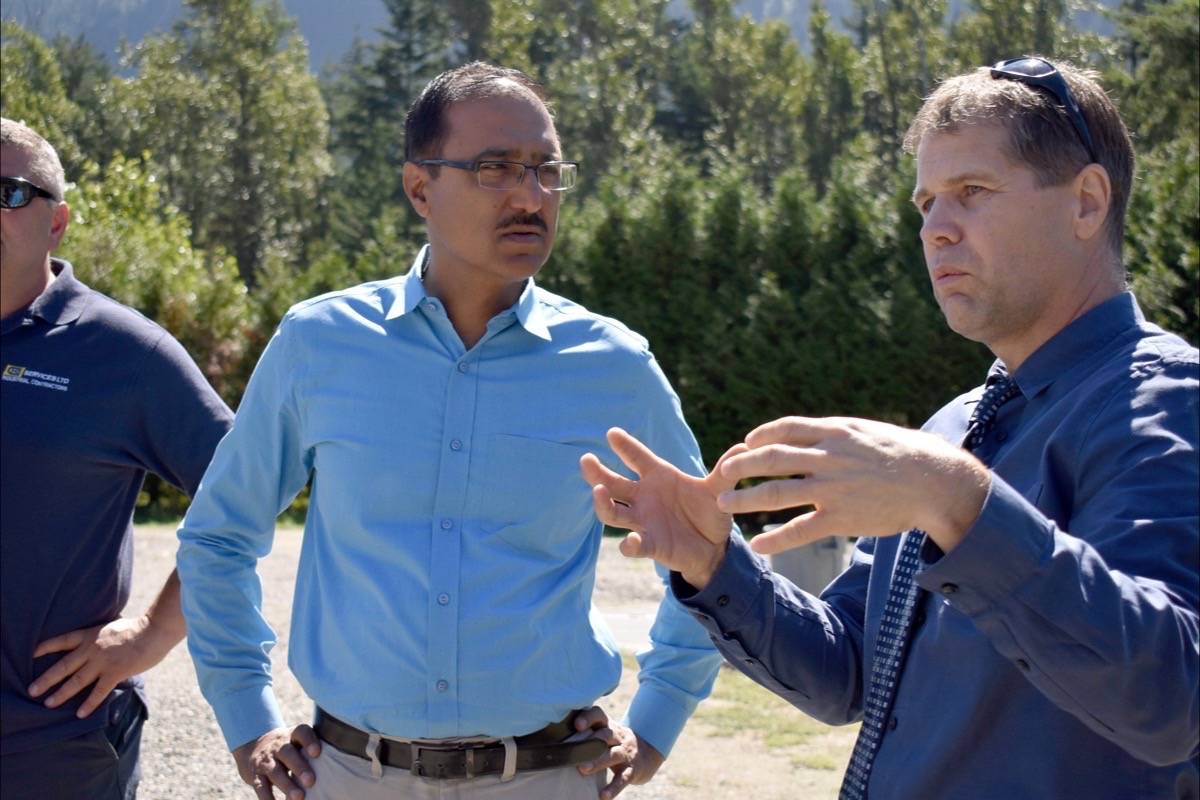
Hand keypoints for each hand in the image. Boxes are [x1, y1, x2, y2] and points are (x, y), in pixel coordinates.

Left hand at [29, 615, 178, 716]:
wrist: (156, 628)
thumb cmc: (140, 627)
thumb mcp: (113, 627)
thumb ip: (101, 638)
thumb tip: (96, 647)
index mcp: (91, 634)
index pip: (63, 640)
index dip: (46, 647)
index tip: (32, 655)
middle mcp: (92, 648)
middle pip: (64, 666)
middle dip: (46, 679)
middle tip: (32, 691)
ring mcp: (103, 661)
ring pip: (76, 681)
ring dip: (61, 693)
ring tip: (49, 704)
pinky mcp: (116, 672)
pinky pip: (99, 691)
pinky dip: (89, 703)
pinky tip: (80, 713)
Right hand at [232, 725, 320, 799]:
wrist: (254, 746)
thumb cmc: (289, 746)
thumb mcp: (298, 741)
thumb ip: (315, 747)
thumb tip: (345, 759)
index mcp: (292, 735)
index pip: (301, 732)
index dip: (309, 741)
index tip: (317, 752)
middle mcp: (278, 746)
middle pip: (287, 753)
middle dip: (299, 767)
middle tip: (311, 781)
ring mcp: (266, 760)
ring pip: (275, 771)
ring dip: (286, 785)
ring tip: (299, 797)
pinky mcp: (256, 775)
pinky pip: (260, 787)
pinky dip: (267, 798)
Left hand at [574, 706, 664, 798]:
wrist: (647, 754)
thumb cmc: (615, 743)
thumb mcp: (605, 733)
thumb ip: (587, 733)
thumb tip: (555, 736)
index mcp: (608, 725)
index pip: (599, 715)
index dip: (589, 717)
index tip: (577, 724)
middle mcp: (618, 736)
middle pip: (606, 735)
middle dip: (591, 743)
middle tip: (575, 753)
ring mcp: (627, 753)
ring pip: (613, 755)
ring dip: (598, 762)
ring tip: (583, 770)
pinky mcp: (633, 770)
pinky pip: (623, 779)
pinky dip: (613, 788)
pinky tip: (603, 796)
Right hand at [580, 428, 744, 588]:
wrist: (714, 547)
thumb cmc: (709, 512)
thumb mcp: (718, 491)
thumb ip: (725, 472)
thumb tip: (743, 449)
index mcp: (659, 477)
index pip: (637, 457)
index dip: (625, 446)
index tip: (611, 433)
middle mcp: (644, 497)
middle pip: (613, 483)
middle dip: (598, 472)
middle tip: (586, 460)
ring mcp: (643, 520)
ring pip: (614, 511)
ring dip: (603, 503)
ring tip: (598, 493)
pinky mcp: (650, 544)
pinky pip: (636, 544)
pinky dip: (631, 544)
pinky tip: (629, 543)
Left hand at [717, 416, 989, 553]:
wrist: (934, 481)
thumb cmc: (901, 455)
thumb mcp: (865, 432)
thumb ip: (833, 434)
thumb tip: (806, 433)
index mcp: (834, 432)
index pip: (785, 429)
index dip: (760, 435)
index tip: (745, 443)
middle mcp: (828, 458)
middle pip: (772, 459)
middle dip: (741, 465)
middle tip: (722, 472)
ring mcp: (833, 489)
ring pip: (777, 493)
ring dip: (746, 499)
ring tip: (724, 504)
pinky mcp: (841, 518)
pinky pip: (800, 529)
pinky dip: (776, 538)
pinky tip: (759, 545)